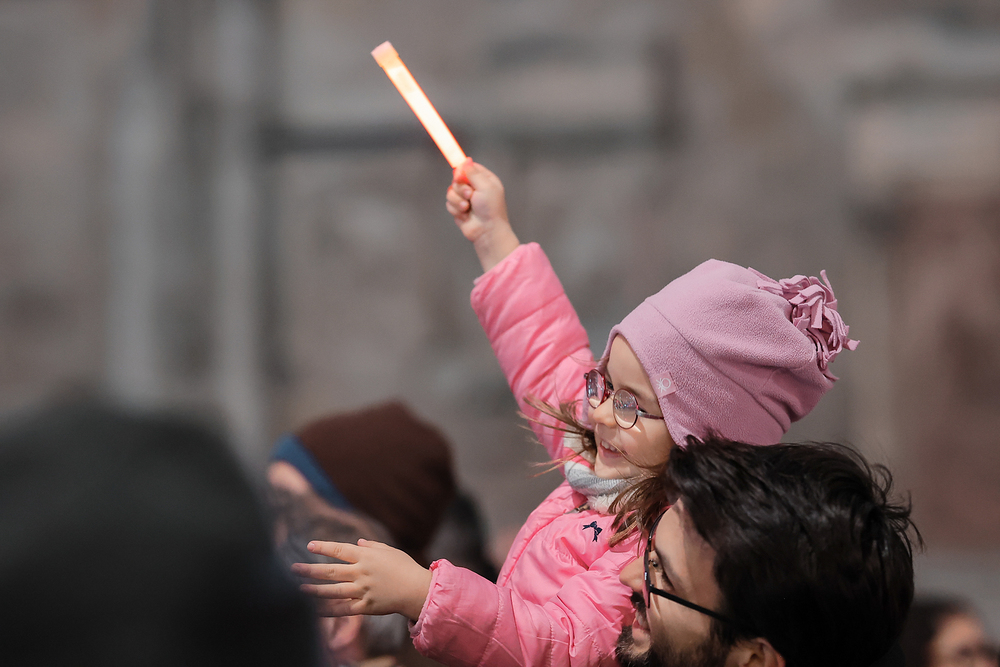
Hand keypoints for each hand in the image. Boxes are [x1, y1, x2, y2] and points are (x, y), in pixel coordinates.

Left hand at [292, 539, 431, 620]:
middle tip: (293, 568)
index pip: (339, 550)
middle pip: (330, 571)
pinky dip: (329, 611)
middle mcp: (361, 573)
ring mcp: (362, 590)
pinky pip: (343, 609)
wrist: (417, 590)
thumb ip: (372, 546)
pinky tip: (316, 611)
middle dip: (310, 569)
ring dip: (314, 590)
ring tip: (299, 588)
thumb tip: (358, 542)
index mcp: (366, 557)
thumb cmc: (405, 567)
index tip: (309, 546)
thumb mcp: (390, 551)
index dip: (323, 547)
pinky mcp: (365, 606)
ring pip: (333, 590)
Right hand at [446, 158, 519, 271]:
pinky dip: (456, 209)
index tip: (460, 173)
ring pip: (451, 191)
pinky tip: (465, 215)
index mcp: (484, 179)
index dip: (463, 169)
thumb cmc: (490, 209)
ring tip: (467, 208)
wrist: (487, 231)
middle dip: (460, 188)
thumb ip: (473, 173)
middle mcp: (475, 187)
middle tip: (470, 195)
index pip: (469, 167)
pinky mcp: (458, 209)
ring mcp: (466, 198)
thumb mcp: (485, 186)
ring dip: (457, 200)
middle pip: (457, 178)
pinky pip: (449, 203)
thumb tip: (466, 160)